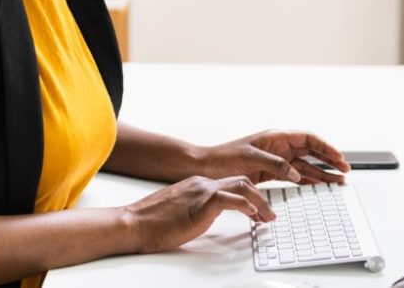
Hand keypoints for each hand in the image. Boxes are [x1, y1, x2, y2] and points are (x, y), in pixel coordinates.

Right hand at [123, 175, 272, 252]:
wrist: (134, 223)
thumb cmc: (152, 222)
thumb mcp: (179, 211)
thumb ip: (195, 209)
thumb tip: (206, 217)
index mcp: (197, 185)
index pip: (231, 184)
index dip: (249, 197)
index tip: (258, 211)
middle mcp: (202, 184)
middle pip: (241, 181)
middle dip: (260, 197)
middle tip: (269, 214)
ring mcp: (202, 191)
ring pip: (241, 186)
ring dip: (260, 202)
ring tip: (268, 217)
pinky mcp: (201, 203)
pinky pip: (231, 199)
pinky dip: (246, 205)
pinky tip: (253, 215)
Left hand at [201, 130, 351, 184]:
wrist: (205, 168)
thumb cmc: (223, 159)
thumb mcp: (251, 159)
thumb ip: (276, 165)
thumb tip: (295, 173)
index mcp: (276, 137)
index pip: (308, 139)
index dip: (326, 147)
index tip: (339, 157)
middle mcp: (278, 147)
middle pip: (311, 152)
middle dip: (329, 160)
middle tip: (345, 170)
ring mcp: (275, 160)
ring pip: (304, 165)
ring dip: (321, 173)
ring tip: (337, 181)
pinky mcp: (269, 173)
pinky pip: (293, 175)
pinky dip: (306, 180)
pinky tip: (316, 185)